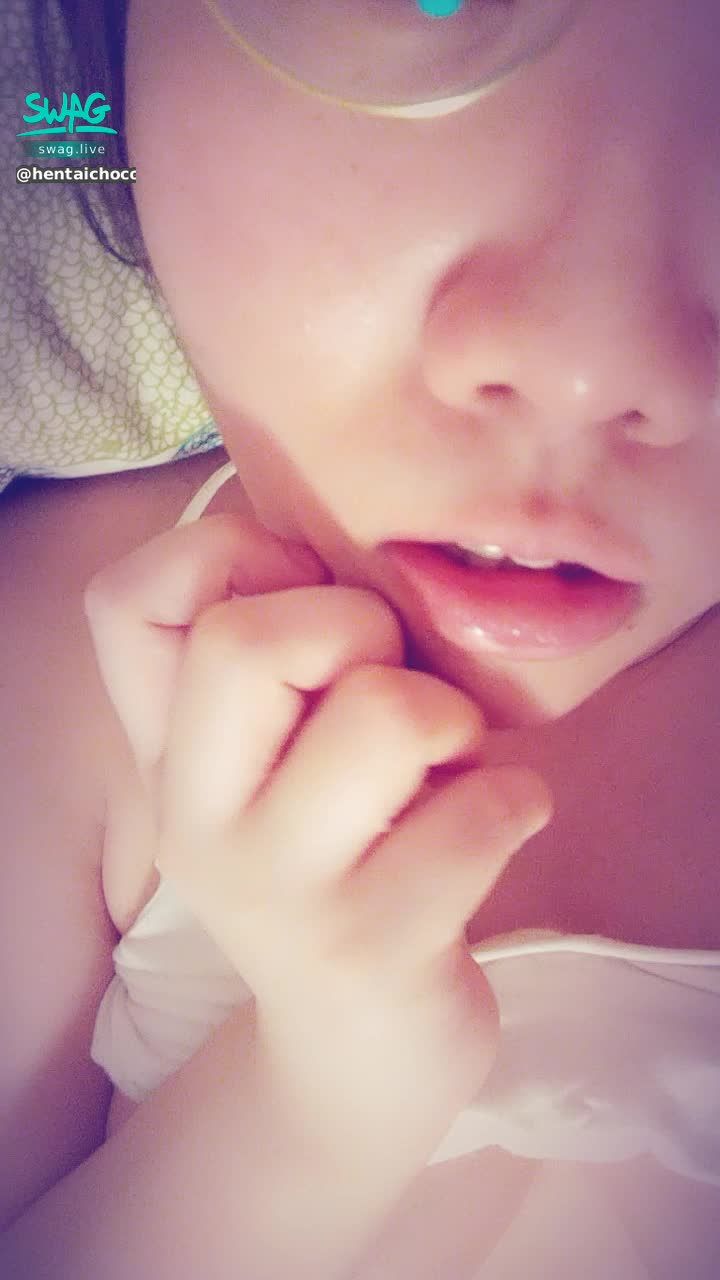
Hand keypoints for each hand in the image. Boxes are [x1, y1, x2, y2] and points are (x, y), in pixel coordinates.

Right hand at [85, 513, 551, 1170]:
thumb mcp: (275, 768)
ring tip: (452, 763)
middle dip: (361, 627)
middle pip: (246, 641)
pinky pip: (479, 810)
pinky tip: (499, 823)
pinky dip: (515, 798)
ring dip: (454, 719)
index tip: (306, 592)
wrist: (355, 1055)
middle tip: (396, 687)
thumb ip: (279, 660)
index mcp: (167, 756)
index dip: (228, 551)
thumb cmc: (338, 865)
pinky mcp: (374, 948)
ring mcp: (279, 891)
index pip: (125, 601)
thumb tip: (334, 540)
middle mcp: (197, 819)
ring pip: (385, 712)